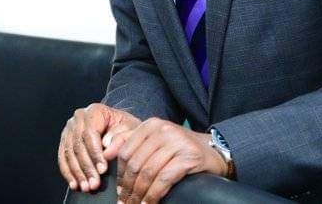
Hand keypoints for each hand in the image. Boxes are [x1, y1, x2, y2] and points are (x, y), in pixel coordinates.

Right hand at [58, 103, 138, 192]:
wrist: (122, 128)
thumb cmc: (128, 129)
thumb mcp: (131, 130)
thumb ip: (121, 136)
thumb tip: (106, 148)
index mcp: (94, 111)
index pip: (90, 133)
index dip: (95, 153)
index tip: (103, 170)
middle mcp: (78, 118)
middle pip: (78, 144)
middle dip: (86, 167)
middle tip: (94, 184)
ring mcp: (70, 128)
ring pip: (69, 152)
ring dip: (77, 173)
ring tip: (86, 187)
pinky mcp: (65, 140)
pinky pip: (62, 157)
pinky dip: (68, 172)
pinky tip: (74, 184)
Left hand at [104, 117, 226, 203]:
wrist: (215, 151)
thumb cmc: (181, 149)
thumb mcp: (156, 141)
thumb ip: (131, 143)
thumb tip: (106, 154)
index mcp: (150, 125)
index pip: (126, 151)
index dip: (120, 175)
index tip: (119, 191)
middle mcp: (162, 130)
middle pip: (136, 163)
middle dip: (128, 188)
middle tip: (124, 203)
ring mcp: (177, 142)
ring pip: (148, 173)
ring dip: (139, 194)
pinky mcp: (189, 157)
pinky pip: (164, 180)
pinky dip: (153, 195)